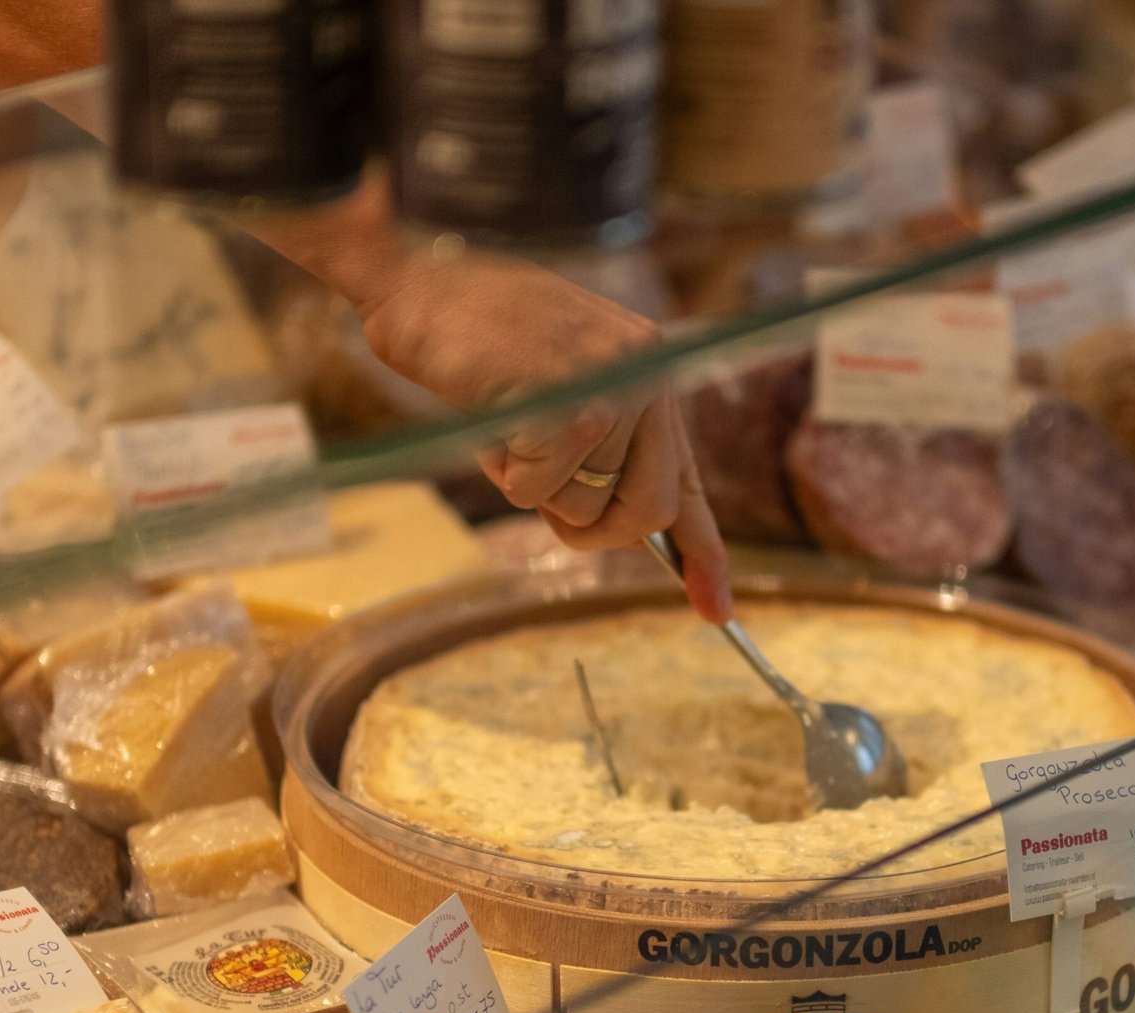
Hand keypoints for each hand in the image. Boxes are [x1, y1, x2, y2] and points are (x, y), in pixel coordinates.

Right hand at [353, 243, 732, 622]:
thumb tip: (620, 531)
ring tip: (506, 427)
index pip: (687, 480)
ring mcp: (609, 386)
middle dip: (597, 529)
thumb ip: (600, 452)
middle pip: (649, 512)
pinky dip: (502, 471)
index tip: (718, 610)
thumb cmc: (478, 339)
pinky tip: (490, 416)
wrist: (415, 280)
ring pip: (585, 505)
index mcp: (651, 371)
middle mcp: (645, 374)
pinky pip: (536, 490)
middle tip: (548, 501)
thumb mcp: (560, 391)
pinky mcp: (565, 403)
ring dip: (533, 488)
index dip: (702, 552)